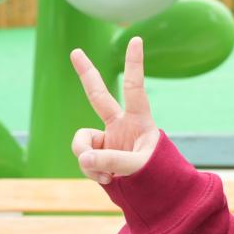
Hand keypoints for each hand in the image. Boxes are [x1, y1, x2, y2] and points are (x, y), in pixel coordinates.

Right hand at [69, 37, 159, 184]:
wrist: (154, 195)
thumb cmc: (157, 176)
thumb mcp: (139, 168)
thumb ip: (112, 162)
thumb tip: (83, 158)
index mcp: (139, 121)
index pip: (135, 88)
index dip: (134, 64)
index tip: (137, 39)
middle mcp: (121, 126)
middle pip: (99, 96)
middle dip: (86, 74)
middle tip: (75, 51)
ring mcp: (107, 140)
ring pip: (82, 142)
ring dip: (87, 159)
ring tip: (106, 175)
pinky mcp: (96, 155)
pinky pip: (83, 159)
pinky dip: (89, 170)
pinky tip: (105, 180)